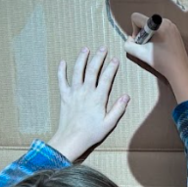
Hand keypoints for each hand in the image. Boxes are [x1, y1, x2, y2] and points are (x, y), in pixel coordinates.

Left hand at [47, 47, 129, 162]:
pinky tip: (63, 62)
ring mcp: (74, 92)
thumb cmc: (91, 133)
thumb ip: (118, 109)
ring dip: (82, 59)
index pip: (106, 78)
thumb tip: (126, 96)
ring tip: (86, 49)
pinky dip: (61, 70)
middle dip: (98, 57)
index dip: (111, 68)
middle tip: (102, 48)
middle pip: (92, 70)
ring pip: (77, 71)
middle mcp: (86, 92)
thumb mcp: (109, 123)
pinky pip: (62, 80)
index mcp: (98, 98)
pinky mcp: (65, 96)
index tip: (115, 59)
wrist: (72, 138)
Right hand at [123, 13, 187, 102]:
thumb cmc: (162, 62)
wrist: (180, 71)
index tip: (141, 42)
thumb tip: (129, 40)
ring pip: (152, 26)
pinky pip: (160, 29)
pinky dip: (157, 36)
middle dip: (143, 34)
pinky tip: (161, 48)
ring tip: (155, 48)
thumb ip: (129, 45)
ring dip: (149, 36)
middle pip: (145, 22)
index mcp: (158, 24)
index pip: (136, 17)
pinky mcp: (176, 31)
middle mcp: (166, 21)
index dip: (134, 30)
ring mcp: (172, 26)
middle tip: (148, 47)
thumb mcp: (140, 54)